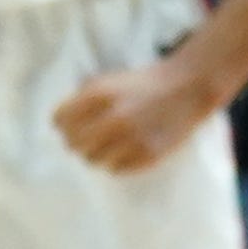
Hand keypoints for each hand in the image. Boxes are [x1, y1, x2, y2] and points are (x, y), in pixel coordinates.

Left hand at [52, 56, 219, 173]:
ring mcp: (131, 139)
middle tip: (86, 138)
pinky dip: (117, 161)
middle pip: (73, 144)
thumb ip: (85, 96)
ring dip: (96, 153)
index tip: (67, 126)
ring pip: (93, 160)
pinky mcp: (147, 155)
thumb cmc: (144, 82)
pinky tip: (124, 149)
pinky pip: (117, 169)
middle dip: (76, 141)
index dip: (62, 124)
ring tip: (107, 144)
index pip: (60, 121)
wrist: (188, 87)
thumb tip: (60, 122)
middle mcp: (113, 118)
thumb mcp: (110, 79)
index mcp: (99, 94)